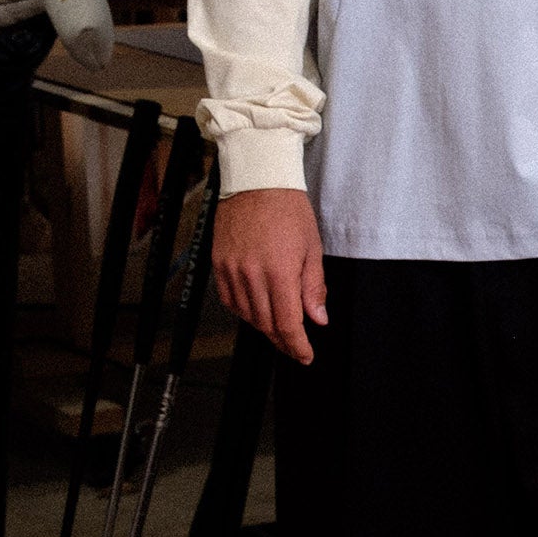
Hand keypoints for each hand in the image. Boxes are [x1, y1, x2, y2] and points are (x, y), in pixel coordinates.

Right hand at [212, 188, 326, 364]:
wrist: (258, 181)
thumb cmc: (288, 209)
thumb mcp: (312, 248)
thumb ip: (313, 288)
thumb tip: (318, 318)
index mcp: (279, 272)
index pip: (287, 323)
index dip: (297, 346)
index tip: (305, 355)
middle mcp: (252, 275)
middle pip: (266, 324)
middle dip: (282, 340)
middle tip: (295, 345)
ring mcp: (232, 270)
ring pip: (247, 315)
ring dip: (264, 326)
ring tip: (278, 326)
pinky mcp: (219, 264)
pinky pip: (230, 300)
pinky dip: (244, 310)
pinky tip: (256, 308)